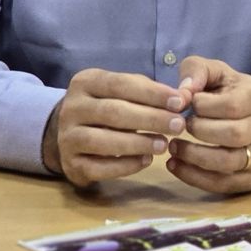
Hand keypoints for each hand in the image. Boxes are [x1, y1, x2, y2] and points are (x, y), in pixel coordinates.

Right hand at [41, 69, 186, 187]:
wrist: (73, 132)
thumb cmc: (111, 105)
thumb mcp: (126, 90)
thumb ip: (152, 91)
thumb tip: (184, 99)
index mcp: (86, 82)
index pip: (121, 84)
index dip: (152, 93)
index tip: (180, 102)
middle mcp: (71, 108)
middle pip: (113, 112)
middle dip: (150, 119)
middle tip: (179, 126)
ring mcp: (66, 138)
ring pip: (102, 141)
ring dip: (137, 143)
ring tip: (164, 145)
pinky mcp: (70, 164)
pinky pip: (97, 168)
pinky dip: (124, 166)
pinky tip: (146, 161)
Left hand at [165, 56, 250, 194]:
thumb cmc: (232, 93)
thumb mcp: (218, 73)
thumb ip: (198, 71)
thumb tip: (182, 92)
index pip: (232, 106)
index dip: (203, 106)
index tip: (184, 104)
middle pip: (232, 134)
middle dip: (199, 132)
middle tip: (178, 128)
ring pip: (228, 162)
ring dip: (194, 157)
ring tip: (173, 148)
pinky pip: (223, 184)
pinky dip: (194, 177)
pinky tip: (175, 165)